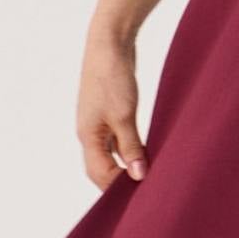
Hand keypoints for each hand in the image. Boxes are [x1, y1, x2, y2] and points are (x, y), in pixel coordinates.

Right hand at [76, 31, 148, 186]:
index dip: (118, 188)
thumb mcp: (124, 115)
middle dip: (121, 181)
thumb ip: (131, 147)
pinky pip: (117, 139)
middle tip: (147, 188)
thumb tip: (138, 176)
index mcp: (88, 136)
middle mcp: (90, 133)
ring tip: (150, 173)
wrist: (109, 43)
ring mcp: (98, 122)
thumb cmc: (112, 78)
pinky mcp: (109, 112)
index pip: (99, 175)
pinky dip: (130, 148)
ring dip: (127, 164)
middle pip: (102, 168)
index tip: (142, 193)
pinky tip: (147, 150)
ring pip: (111, 154)